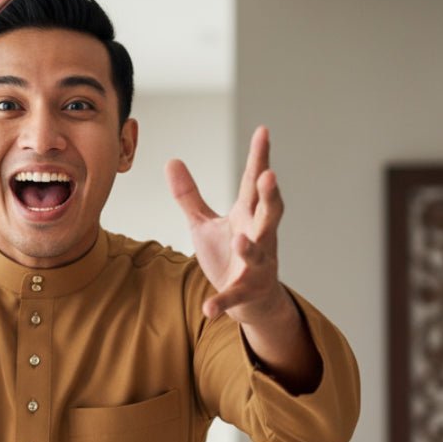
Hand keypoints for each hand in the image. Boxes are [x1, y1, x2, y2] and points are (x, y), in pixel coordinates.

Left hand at [166, 125, 284, 322]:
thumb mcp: (205, 223)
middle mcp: (259, 236)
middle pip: (269, 213)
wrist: (250, 300)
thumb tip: (172, 160)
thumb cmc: (229, 254)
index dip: (259, 158)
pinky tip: (208, 309)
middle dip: (270, 196)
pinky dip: (222, 302)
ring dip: (249, 248)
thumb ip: (189, 195)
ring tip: (239, 240)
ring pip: (257, 254)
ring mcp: (256, 266)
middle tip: (269, 176)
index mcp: (248, 216)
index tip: (263, 131)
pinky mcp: (245, 291)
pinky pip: (233, 297)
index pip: (253, 183)